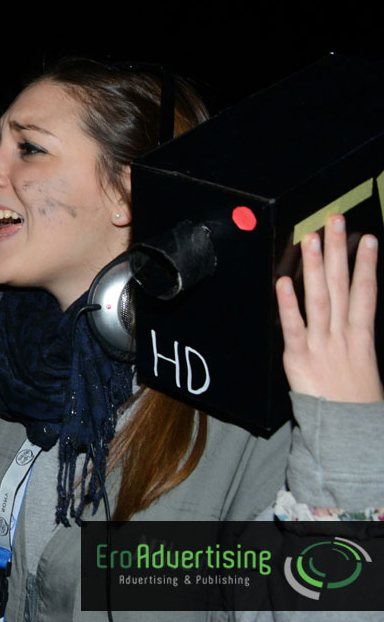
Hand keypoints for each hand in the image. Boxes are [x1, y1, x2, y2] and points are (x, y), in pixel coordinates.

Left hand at [276, 214, 380, 402]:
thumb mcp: (364, 359)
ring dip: (315, 267)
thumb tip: (352, 306)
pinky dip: (288, 305)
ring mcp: (322, 344)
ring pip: (319, 298)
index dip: (367, 263)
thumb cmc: (353, 395)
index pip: (366, 291)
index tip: (368, 238)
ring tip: (312, 240)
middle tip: (334, 222)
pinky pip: (294, 327)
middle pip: (342, 285)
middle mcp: (343, 334)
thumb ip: (355, 331)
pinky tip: (283, 283)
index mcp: (362, 334)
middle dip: (338, 251)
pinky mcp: (300, 357)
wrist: (347, 429)